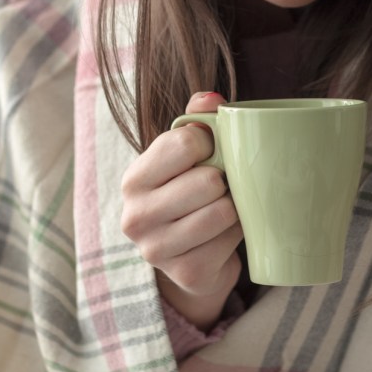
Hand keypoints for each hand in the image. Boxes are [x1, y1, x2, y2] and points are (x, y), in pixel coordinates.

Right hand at [120, 91, 242, 328]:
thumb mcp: (185, 157)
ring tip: (224, 208)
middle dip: (224, 181)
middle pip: (208, 180)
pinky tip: (225, 234)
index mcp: (133, 180)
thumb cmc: (187, 195)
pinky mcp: (187, 273)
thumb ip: (196, 120)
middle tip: (219, 187)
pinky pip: (231, 240)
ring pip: (222, 211)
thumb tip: (211, 99)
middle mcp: (136, 217)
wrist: (190, 260)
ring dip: (234, 208)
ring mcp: (158, 250)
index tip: (209, 153)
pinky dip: (237, 234)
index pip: (184, 143)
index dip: (210, 143)